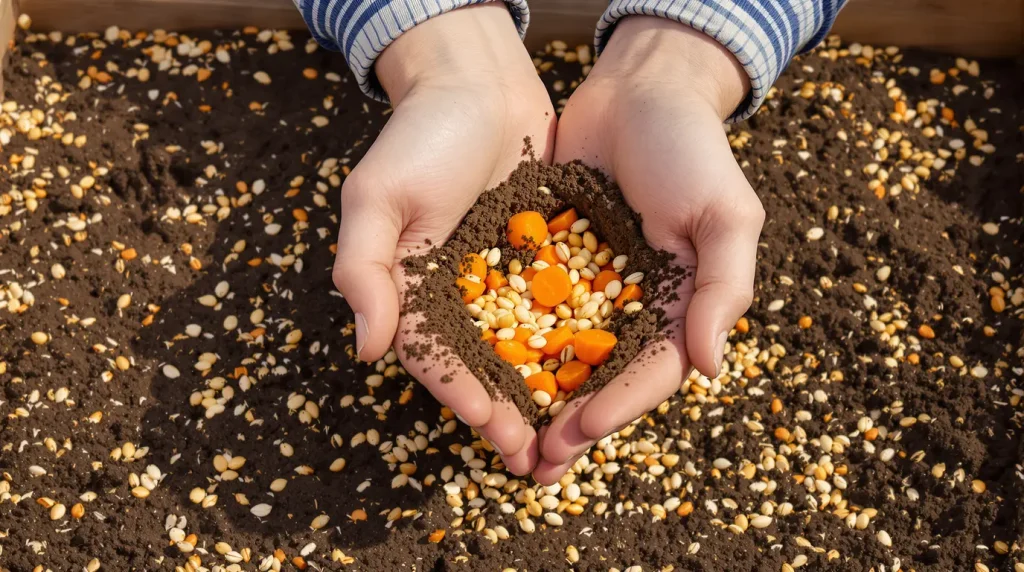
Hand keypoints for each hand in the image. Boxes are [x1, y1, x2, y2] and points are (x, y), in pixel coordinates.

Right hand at [332, 4, 555, 473]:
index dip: (460, 392)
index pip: (436, 355)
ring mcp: (503, 280)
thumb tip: (365, 349)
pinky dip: (575, 344)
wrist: (478, 82)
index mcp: (413, 290)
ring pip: (526, 349)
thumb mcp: (376, 198)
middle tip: (535, 457)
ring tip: (570, 436)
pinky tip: (601, 374)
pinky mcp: (544, 259)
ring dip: (544, 395)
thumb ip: (365, 271)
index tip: (490, 425)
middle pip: (483, 367)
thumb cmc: (419, 136)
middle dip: (507, 413)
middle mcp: (459, 294)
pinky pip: (561, 309)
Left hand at [533, 17, 764, 483]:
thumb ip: (722, 290)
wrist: (638, 88)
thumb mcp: (724, 216)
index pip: (649, 372)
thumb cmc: (691, 150)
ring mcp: (593, 288)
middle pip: (603, 380)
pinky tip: (484, 373)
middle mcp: (637, 307)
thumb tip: (710, 368)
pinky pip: (531, 311)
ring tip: (505, 439)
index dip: (616, 407)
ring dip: (537, 402)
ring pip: (563, 358)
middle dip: (571, 424)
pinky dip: (513, 345)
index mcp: (682, 306)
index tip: (576, 433)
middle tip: (535, 464)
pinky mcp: (555, 263)